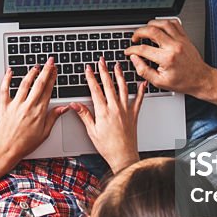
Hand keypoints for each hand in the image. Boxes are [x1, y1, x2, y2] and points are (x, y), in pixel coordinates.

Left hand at [0, 57, 68, 165]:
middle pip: (39, 84)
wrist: (6, 150)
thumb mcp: (44, 133)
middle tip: (50, 61)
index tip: (55, 70)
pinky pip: (5, 89)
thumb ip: (53, 117)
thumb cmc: (25, 144)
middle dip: (46, 70)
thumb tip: (64, 108)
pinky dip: (7, 79)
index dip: (52, 78)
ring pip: (24, 84)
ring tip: (36, 66)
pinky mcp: (4, 106)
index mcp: (39, 112)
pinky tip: (10, 71)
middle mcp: (28, 106)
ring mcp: (15, 105)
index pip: (48, 90)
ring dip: (31, 73)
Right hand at [71, 57, 143, 173]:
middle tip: (102, 61)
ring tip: (117, 66)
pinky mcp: (134, 115)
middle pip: (108, 85)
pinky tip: (141, 83)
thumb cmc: (107, 146)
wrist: (123, 156)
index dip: (91, 77)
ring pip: (123, 88)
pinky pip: (138, 100)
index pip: (95, 90)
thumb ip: (84, 115)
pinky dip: (140, 91)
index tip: (88, 68)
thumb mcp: (92, 131)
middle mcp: (115, 108)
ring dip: (119, 75)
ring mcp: (126, 110)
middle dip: (104, 71)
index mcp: (103, 112)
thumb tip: (75, 105)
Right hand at [124, 18, 213, 96]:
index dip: (132, 49)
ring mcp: (180, 40)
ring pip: (162, 23)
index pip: (143, 49)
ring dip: (150, 24)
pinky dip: (164, 22)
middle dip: (138, 33)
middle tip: (135, 38)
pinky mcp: (184, 37)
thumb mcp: (159, 82)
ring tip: (145, 31)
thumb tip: (134, 59)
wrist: (200, 79)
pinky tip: (159, 27)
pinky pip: (174, 23)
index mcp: (167, 59)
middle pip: (151, 31)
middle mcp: (174, 47)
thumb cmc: (183, 82)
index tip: (128, 51)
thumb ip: (143, 70)